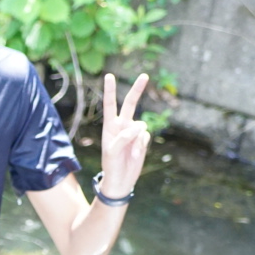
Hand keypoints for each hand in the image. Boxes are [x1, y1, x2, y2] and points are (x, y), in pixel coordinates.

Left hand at [98, 73, 151, 199]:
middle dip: (137, 90)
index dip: (110, 90)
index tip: (109, 76)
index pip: (110, 104)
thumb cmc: (111, 165)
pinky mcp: (142, 140)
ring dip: (137, 139)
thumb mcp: (112, 151)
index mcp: (110, 126)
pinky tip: (135, 155)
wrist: (121, 179)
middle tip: (144, 75)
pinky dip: (141, 146)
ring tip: (129, 153)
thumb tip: (138, 127)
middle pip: (130, 104)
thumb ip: (123, 137)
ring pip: (141, 125)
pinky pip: (146, 136)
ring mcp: (133, 132)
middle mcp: (122, 125)